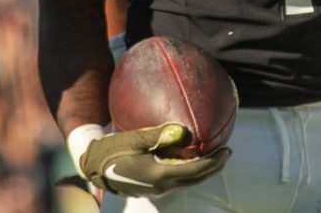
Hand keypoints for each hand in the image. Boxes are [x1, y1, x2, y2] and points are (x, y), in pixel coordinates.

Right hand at [79, 123, 229, 197]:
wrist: (92, 167)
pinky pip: (177, 179)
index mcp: (158, 175)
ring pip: (187, 181)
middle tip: (227, 153)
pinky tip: (192, 158)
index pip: (195, 171)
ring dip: (203, 170)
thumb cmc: (112, 149)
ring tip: (215, 156)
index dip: (214, 162)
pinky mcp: (151, 187)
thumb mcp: (134, 139)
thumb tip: (184, 131)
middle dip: (214, 167)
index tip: (227, 150)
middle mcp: (160, 187)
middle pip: (195, 179)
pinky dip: (190, 170)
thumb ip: (159, 135)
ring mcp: (155, 189)